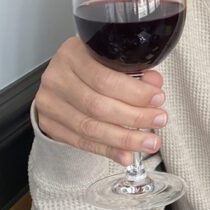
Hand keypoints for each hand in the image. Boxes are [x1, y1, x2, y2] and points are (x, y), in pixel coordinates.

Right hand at [34, 37, 167, 166]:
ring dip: (124, 139)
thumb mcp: (113, 59)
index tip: (158, 99)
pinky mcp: (49, 124)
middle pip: (98, 106)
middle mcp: (57, 78)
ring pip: (90, 127)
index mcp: (73, 54)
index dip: (135, 93)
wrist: (64, 77)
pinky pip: (81, 142)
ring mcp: (49, 103)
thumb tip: (154, 84)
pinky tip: (126, 154)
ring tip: (148, 142)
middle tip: (159, 120)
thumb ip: (135, 70)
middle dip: (135, 117)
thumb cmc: (92, 65)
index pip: (105, 79)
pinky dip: (107, 150)